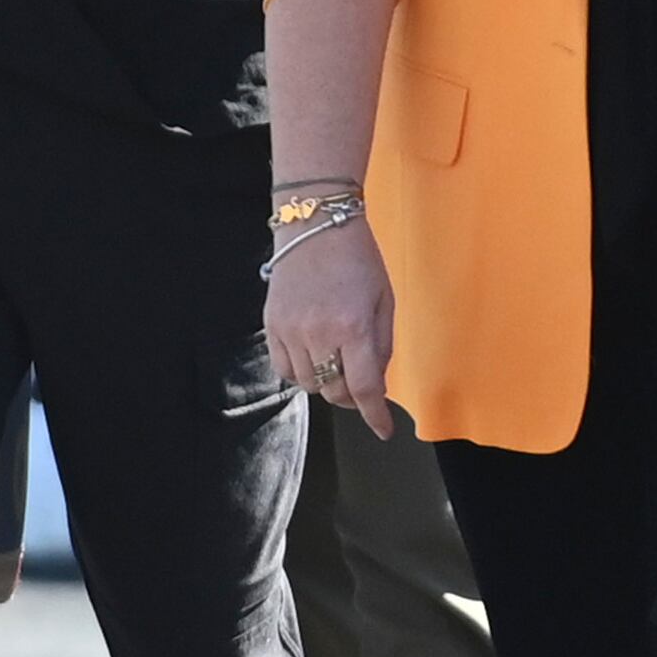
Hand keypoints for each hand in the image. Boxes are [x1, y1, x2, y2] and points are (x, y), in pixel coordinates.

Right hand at [265, 216, 401, 439]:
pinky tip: (312, 357)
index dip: (375, 415)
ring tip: (337, 361)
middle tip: (362, 384)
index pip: (363, 388)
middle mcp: (318, 334)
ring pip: (307, 384)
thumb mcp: (385, 301)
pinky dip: (300, 372)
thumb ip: (382, 346)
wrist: (315, 227)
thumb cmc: (359, 260)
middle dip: (352, 396)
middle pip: (334, 391)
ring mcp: (290, 331)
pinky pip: (283, 369)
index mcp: (353, 327)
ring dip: (326, 383)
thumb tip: (376, 384)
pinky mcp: (271, 325)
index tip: (383, 429)